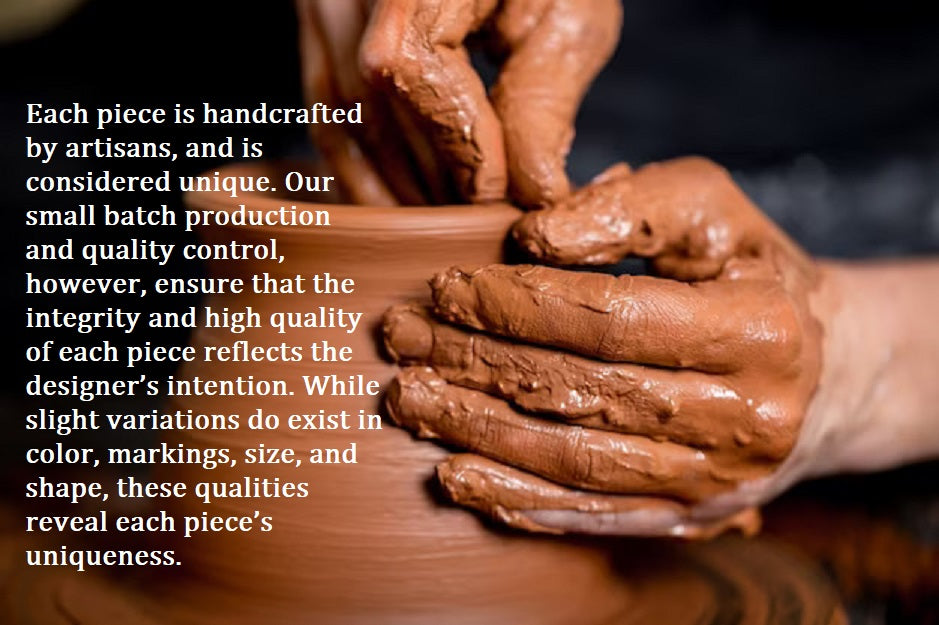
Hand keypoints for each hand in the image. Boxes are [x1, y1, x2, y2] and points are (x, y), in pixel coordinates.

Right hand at [296, 0, 621, 206]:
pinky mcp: (321, 23)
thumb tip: (531, 193)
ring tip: (441, 225)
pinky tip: (399, 200)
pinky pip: (325, 104)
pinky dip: (360, 162)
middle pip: (369, 97)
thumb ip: (543, 97)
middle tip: (474, 228)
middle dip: (425, 177)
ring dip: (389, 184)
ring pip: (340, 112)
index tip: (492, 194)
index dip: (453, 142)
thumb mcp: (568, 12)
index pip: (412, 64)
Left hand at [382, 157, 859, 536]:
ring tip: (408, 401)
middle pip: (584, 392)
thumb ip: (628, 209)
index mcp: (760, 329)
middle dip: (477, 363)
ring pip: (578, 461)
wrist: (825, 368)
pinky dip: (522, 500)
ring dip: (480, 433)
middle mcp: (746, 416)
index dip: (517, 305)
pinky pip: (596, 516)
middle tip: (401, 340)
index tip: (445, 286)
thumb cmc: (751, 272)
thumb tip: (531, 237)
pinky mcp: (693, 515)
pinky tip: (460, 477)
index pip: (612, 319)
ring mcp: (719, 480)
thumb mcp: (709, 210)